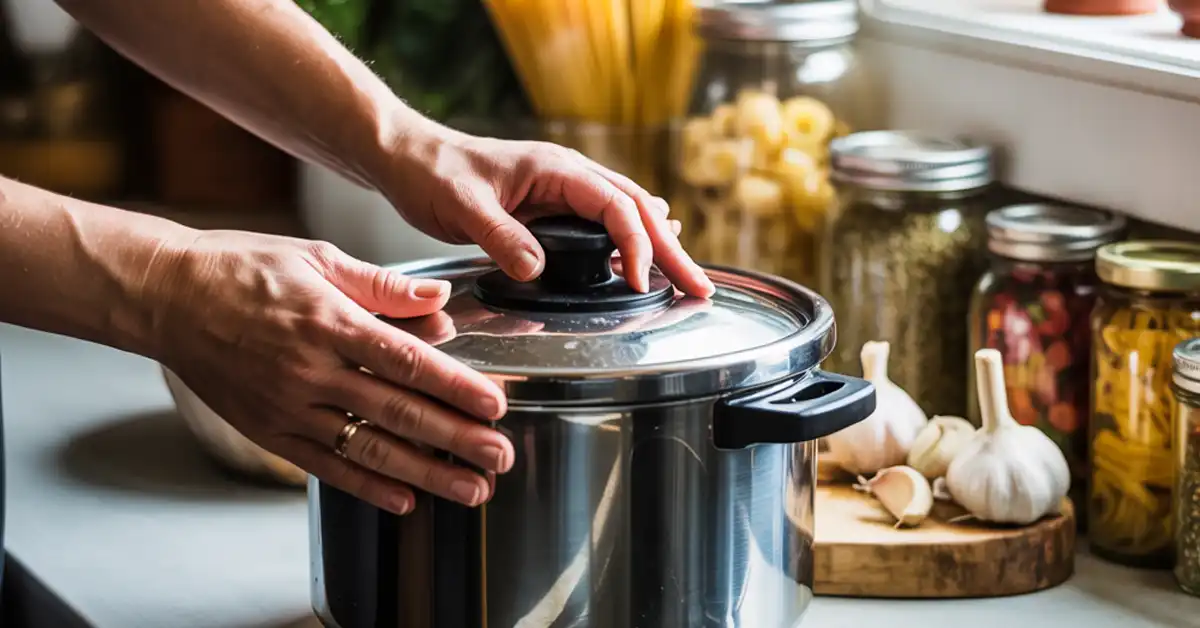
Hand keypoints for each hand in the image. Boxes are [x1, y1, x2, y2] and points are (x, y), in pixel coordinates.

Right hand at [153, 231, 511, 514]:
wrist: (167, 296)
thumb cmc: (244, 268)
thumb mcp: (318, 258)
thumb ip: (383, 285)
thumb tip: (438, 300)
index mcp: (331, 321)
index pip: (408, 361)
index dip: (456, 387)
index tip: (496, 407)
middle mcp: (312, 370)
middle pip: (398, 412)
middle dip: (456, 439)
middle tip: (500, 457)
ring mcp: (288, 405)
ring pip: (368, 448)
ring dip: (425, 473)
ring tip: (470, 489)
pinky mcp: (268, 430)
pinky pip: (325, 466)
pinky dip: (367, 486)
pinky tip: (405, 500)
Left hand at [381, 130, 714, 297]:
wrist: (409, 159)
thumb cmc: (432, 173)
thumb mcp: (461, 206)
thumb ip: (500, 236)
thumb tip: (536, 269)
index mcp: (557, 169)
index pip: (615, 206)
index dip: (634, 244)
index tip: (638, 282)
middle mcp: (569, 176)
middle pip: (636, 212)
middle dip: (671, 251)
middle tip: (701, 288)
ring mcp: (564, 192)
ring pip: (627, 217)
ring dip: (659, 249)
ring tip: (689, 280)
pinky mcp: (553, 208)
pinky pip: (604, 224)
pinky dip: (631, 243)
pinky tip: (645, 259)